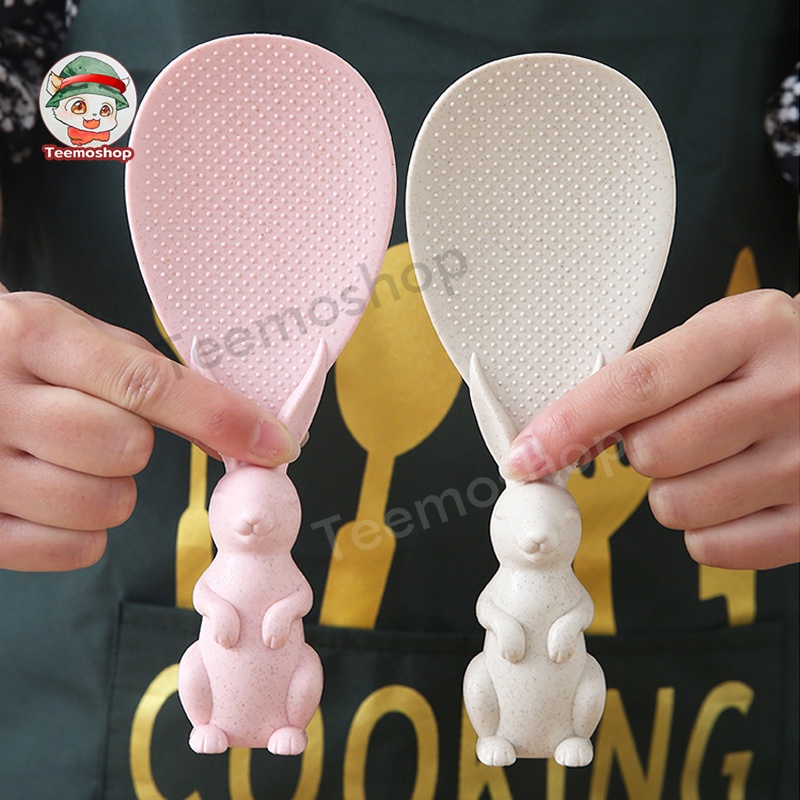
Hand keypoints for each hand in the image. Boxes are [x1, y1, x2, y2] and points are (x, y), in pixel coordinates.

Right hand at [0, 287, 298, 571]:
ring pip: (106, 505)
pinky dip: (83, 529)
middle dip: (136, 445)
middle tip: (105, 428)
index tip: (273, 442)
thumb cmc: (20, 358)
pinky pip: (74, 549)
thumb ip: (149, 374)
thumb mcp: (73, 337)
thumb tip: (239, 430)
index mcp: (32, 337)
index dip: (221, 417)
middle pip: (125, 448)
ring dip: (111, 488)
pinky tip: (55, 494)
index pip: (145, 384)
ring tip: (71, 459)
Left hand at [504, 290, 799, 569]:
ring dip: (674, 491)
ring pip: (674, 507)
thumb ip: (653, 373)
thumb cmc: (783, 359)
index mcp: (749, 332)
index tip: (525, 455)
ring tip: (716, 459)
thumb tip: (566, 428)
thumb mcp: (728, 334)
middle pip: (650, 454)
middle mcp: (786, 394)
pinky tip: (736, 493)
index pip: (635, 384)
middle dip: (643, 450)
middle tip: (680, 430)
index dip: (569, 424)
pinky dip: (707, 529)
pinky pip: (712, 548)